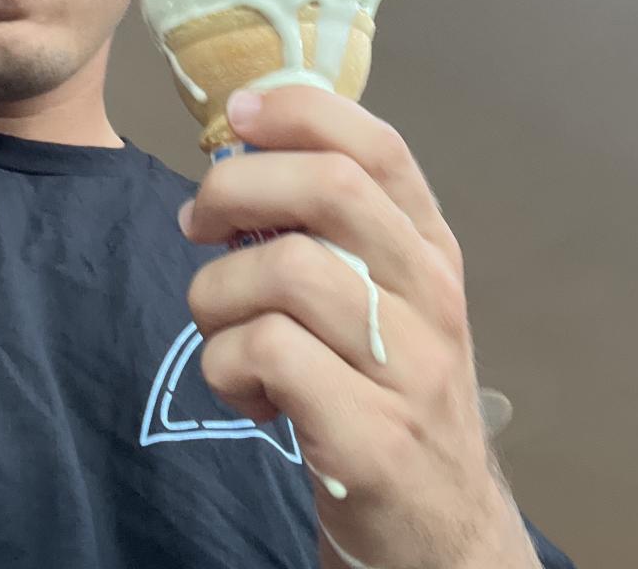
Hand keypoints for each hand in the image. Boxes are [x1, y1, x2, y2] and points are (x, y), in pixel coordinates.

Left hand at [179, 85, 540, 568]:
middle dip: (237, 188)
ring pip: (284, 270)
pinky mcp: (371, 436)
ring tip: (221, 329)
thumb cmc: (386, 387)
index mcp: (429, 247)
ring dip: (216, 294)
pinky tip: (247, 391)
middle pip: (331, 188)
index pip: (379, 145)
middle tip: (198, 224)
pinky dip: (224, 364)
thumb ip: (333, 229)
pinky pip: (265, 354)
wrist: (439, 526)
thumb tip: (241, 151)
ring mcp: (408, 366)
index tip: (236, 116)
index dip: (300, 111)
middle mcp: (430, 294)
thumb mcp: (383, 297)